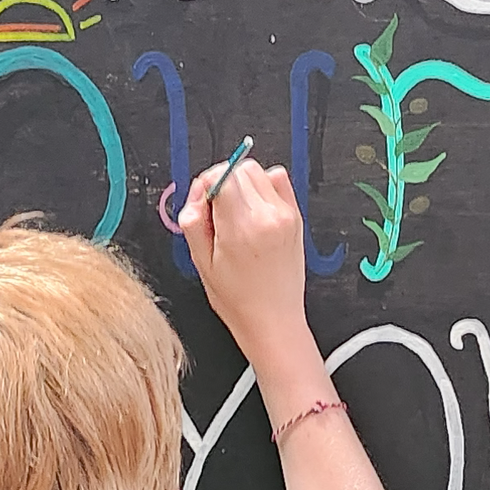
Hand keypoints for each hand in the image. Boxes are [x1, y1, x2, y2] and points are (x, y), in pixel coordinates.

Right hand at [184, 156, 311, 377]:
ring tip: (235, 213)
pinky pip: (278, 180)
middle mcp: (267, 216)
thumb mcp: (201, 263)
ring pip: (257, 172)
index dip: (204, 185)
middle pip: (238, 169)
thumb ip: (193, 222)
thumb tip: (196, 195)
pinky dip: (264, 186)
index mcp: (241, 227)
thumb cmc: (239, 299)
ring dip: (242, 184)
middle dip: (221, 183)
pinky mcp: (296, 217)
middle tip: (215, 211)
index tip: (201, 203)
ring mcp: (285, 215)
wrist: (273, 320)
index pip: (220, 176)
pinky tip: (255, 210)